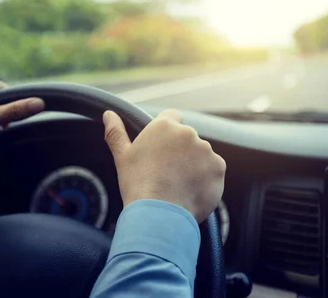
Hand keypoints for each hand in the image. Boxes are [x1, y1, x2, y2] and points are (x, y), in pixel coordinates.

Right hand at [103, 109, 224, 222]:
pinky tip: (191, 191)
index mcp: (164, 126)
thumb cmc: (138, 185)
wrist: (159, 214)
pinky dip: (206, 178)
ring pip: (201, 154)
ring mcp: (206, 150)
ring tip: (179, 185)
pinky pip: (214, 170)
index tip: (163, 147)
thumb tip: (108, 114)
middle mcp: (188, 133)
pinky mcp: (218, 168)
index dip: (168, 131)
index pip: (172, 116)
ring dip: (194, 164)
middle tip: (167, 172)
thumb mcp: (123, 157)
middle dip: (181, 151)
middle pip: (187, 138)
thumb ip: (116, 132)